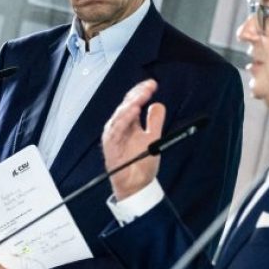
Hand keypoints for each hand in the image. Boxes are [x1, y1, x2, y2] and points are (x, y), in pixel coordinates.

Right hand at [102, 79, 165, 199]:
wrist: (136, 184)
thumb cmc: (142, 162)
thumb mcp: (153, 138)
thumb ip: (155, 121)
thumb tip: (158, 104)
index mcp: (128, 123)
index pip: (132, 102)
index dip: (141, 91)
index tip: (153, 84)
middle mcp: (119, 127)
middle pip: (126, 105)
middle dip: (137, 95)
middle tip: (149, 87)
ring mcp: (114, 136)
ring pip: (120, 115)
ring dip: (131, 105)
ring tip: (141, 97)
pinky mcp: (110, 147)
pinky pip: (115, 131)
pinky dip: (123, 120)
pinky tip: (133, 111)